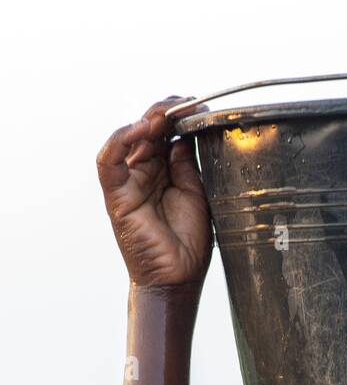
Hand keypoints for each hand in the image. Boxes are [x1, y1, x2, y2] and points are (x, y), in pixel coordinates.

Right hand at [96, 96, 212, 286]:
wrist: (178, 279)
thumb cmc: (188, 244)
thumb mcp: (197, 194)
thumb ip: (188, 164)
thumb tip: (186, 133)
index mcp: (165, 171)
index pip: (167, 133)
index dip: (180, 117)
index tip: (200, 107)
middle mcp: (144, 172)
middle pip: (148, 129)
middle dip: (165, 112)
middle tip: (186, 104)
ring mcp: (128, 182)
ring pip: (128, 138)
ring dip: (147, 121)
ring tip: (166, 114)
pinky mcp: (116, 195)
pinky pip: (109, 161)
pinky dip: (120, 140)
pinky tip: (140, 129)